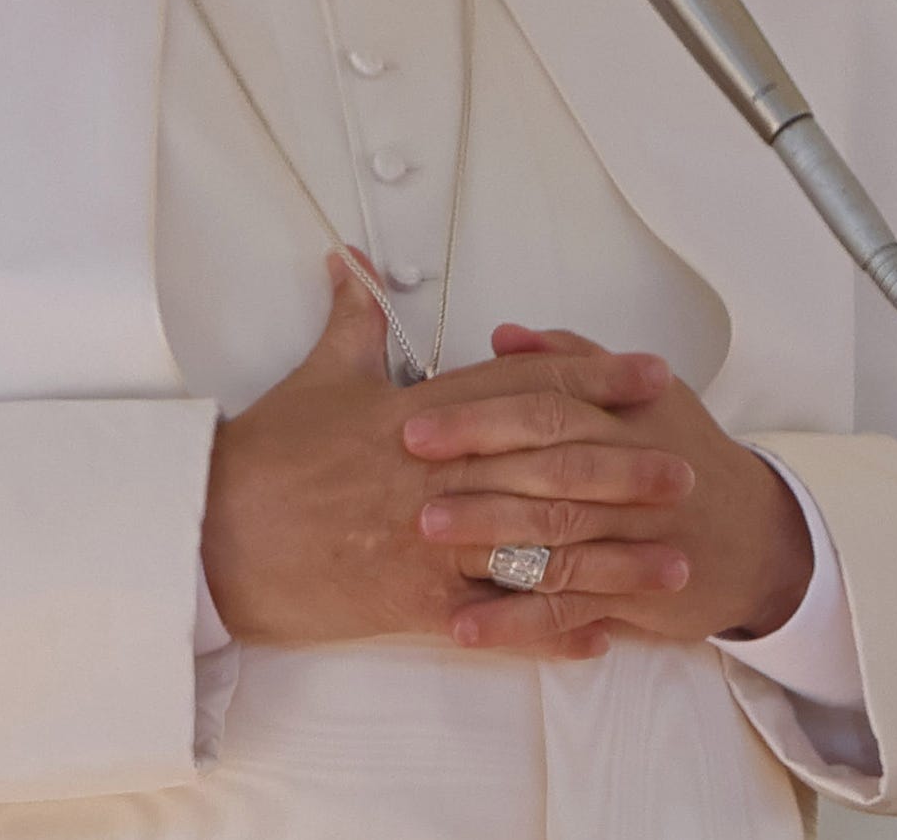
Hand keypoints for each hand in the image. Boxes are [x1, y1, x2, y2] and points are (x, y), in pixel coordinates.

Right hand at [200, 253, 677, 656]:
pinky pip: (495, 618)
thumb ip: (353, 320)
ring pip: (535, 546)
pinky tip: (598, 634)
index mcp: (417, 415)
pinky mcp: (410, 603)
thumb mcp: (316, 376)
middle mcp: (434, 475)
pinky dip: (549, 628)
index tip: (648, 375)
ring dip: (611, 556)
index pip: (522, 388)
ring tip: (673, 560)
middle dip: (623, 467)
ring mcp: (426, 542)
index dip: (591, 378)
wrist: (211, 533)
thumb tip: (356, 262)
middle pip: (546, 466)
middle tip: (685, 469)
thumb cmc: (264, 456)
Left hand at [401, 323, 815, 653]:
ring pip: (555, 540)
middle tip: (409, 488)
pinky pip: (569, 609)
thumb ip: (570, 360)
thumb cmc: (684, 453)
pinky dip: (516, 621)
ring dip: (488, 546)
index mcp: (625, 416)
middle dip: (476, 480)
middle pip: (549, 472)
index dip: (479, 415)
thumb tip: (503, 334)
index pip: (547, 407)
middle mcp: (632, 473)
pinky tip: (466, 627)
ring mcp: (635, 538)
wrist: (757, 536)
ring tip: (425, 548)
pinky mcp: (636, 593)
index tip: (415, 425)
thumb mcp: (642, 395)